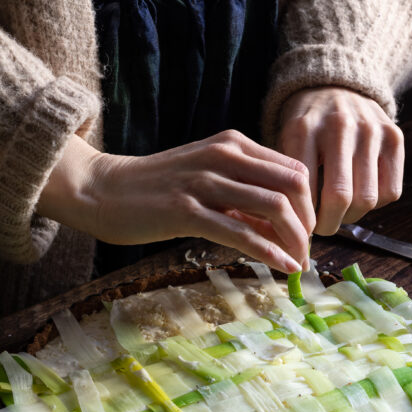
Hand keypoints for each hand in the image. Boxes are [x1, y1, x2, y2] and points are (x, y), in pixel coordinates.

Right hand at [37, 130, 314, 271]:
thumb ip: (243, 195)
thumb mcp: (207, 177)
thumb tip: (281, 225)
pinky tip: (281, 267)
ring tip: (298, 263)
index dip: (308, 203)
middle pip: (293, 185)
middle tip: (306, 250)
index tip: (307, 231)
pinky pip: (241, 233)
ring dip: (294, 240)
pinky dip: (269, 252)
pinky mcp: (186, 211)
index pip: (293, 169)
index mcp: (233, 144)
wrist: (103, 190)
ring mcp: (205, 182)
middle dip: (307, 222)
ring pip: (273, 207)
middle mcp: (224, 156)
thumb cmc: (157, 188)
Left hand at [278, 87, 403, 235]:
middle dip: (329, 224)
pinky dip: (376, 205)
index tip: (301, 226)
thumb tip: (295, 227)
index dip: (304, 218)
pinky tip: (359, 197)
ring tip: (339, 214)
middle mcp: (340, 126)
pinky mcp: (394, 136)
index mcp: (304, 129)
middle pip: (340, 197)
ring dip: (352, 217)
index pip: (306, 190)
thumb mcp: (285, 143)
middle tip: (321, 228)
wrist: (334, 86)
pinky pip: (390, 191)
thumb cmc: (307, 125)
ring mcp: (371, 130)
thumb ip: (288, 178)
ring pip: (368, 198)